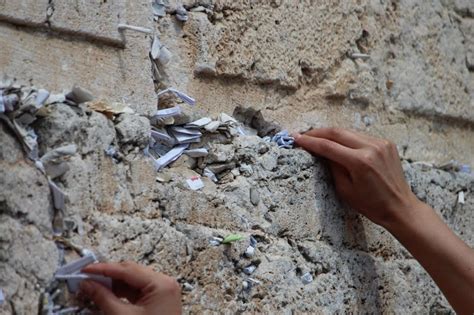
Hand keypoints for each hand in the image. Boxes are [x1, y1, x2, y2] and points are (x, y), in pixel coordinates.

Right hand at [79, 262, 181, 314]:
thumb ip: (103, 298)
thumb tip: (88, 285)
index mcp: (161, 284)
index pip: (127, 270)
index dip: (103, 269)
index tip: (85, 270)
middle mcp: (164, 284)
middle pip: (131, 272)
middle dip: (108, 275)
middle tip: (87, 278)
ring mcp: (162, 292)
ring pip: (133, 281)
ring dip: (113, 284)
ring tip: (94, 287)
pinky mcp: (158, 301)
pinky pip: (137, 291)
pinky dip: (122, 292)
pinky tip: (107, 295)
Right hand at [294, 128, 418, 228]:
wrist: (400, 207)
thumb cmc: (371, 205)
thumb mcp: (345, 189)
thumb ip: (332, 167)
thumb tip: (321, 151)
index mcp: (360, 162)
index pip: (328, 146)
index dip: (309, 141)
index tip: (296, 138)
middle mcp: (371, 148)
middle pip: (337, 132)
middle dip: (318, 132)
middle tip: (303, 135)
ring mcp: (381, 143)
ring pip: (349, 132)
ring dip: (332, 134)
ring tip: (318, 138)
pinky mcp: (386, 143)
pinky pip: (360, 136)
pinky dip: (347, 138)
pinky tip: (338, 143)